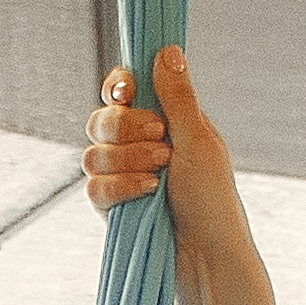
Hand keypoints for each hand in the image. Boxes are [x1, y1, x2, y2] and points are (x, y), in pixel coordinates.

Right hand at [81, 44, 246, 245]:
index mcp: (161, 122)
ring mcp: (121, 176)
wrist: (206, 254)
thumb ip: (177, 97)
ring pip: (92, 153)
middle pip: (101, 118)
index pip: (123, 91)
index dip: (119, 86)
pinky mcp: (111, 206)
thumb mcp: (199, 139)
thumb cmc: (213, 198)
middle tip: (160, 138)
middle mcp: (136, 146)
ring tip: (160, 175)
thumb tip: (168, 50)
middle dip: (125, 127)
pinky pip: (93, 187)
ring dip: (128, 160)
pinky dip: (120, 188)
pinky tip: (146, 194)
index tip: (128, 91)